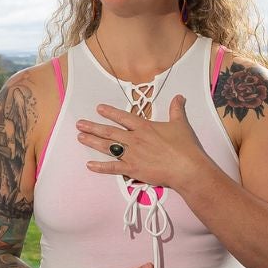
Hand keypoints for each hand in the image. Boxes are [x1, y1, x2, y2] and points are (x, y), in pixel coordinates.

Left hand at [77, 94, 211, 190]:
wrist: (186, 168)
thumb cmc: (184, 147)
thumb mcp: (180, 124)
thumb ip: (176, 110)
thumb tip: (179, 97)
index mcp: (145, 127)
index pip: (123, 117)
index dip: (110, 112)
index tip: (99, 108)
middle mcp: (135, 139)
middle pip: (110, 131)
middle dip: (93, 127)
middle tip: (80, 124)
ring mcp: (132, 155)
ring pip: (108, 147)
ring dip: (93, 142)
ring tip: (80, 137)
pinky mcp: (133, 170)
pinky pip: (113, 168)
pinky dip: (101, 167)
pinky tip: (89, 165)